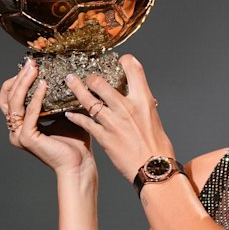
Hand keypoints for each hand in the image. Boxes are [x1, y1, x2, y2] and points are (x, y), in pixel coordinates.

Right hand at [0, 59, 94, 174]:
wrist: (80, 164)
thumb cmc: (75, 142)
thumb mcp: (65, 113)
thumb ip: (58, 98)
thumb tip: (65, 75)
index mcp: (22, 125)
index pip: (10, 98)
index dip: (17, 81)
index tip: (30, 66)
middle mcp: (16, 130)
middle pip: (7, 98)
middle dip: (18, 78)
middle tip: (31, 64)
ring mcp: (19, 135)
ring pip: (15, 103)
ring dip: (24, 84)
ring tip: (34, 70)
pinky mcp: (27, 138)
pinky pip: (29, 113)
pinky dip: (35, 98)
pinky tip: (43, 85)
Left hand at [64, 54, 173, 181]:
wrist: (154, 169)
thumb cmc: (158, 148)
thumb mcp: (155, 119)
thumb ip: (144, 106)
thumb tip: (141, 101)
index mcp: (143, 100)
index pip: (133, 68)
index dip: (125, 60)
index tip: (120, 61)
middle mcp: (127, 107)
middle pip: (101, 82)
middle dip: (92, 78)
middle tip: (88, 78)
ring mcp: (113, 122)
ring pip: (88, 99)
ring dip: (77, 89)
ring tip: (70, 82)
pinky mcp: (104, 137)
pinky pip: (85, 122)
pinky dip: (75, 117)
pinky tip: (69, 114)